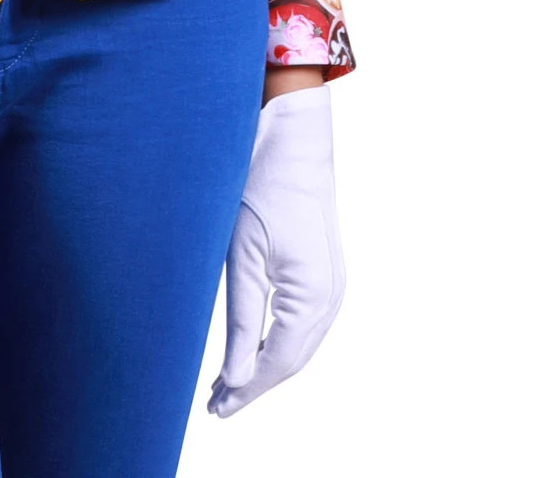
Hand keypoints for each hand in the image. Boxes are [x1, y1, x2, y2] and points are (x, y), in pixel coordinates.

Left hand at [209, 84, 344, 417]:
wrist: (292, 137)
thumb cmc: (260, 185)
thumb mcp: (242, 253)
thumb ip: (240, 317)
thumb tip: (237, 377)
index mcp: (313, 295)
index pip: (278, 362)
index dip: (246, 389)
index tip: (215, 410)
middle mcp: (331, 297)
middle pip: (292, 359)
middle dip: (254, 383)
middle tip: (214, 405)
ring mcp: (332, 285)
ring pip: (299, 345)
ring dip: (265, 365)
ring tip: (226, 383)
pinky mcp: (324, 272)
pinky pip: (303, 323)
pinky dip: (277, 341)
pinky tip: (252, 346)